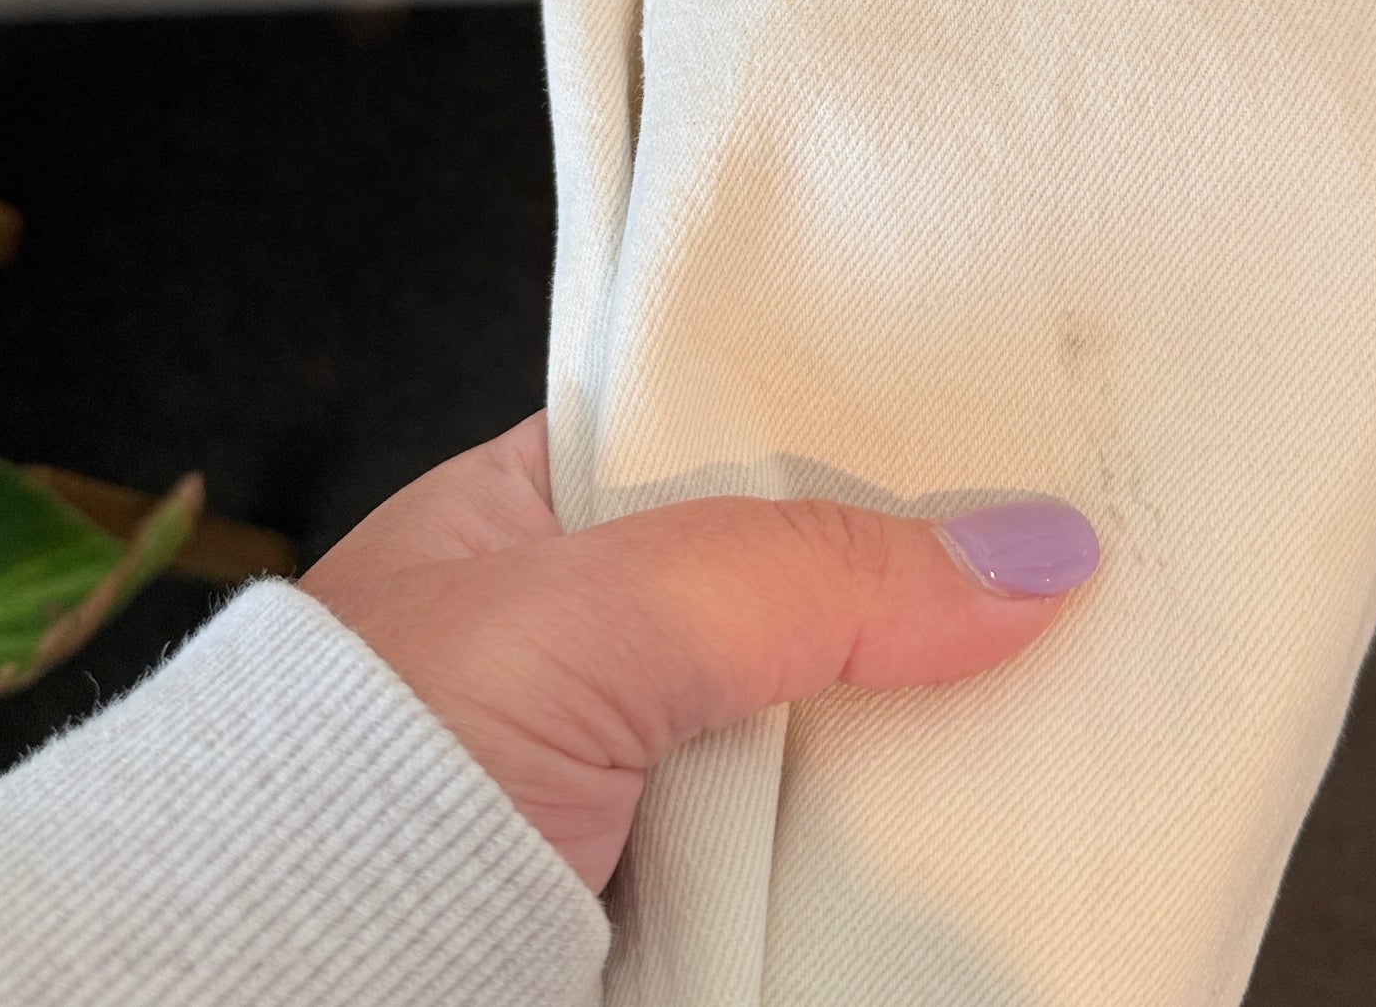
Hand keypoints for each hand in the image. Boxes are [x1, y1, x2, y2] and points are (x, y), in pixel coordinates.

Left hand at [300, 412, 1100, 891]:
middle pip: (805, 585)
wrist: (292, 995)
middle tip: (1072, 555)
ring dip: (935, 718)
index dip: (862, 427)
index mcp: (545, 516)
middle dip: (923, 584)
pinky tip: (1006, 800)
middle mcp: (603, 634)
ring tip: (1083, 671)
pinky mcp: (688, 889)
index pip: (736, 430)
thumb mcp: (586, 617)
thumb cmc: (354, 777)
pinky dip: (907, 838)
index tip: (996, 426)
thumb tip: (1023, 554)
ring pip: (831, 720)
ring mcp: (651, 767)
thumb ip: (792, 569)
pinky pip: (828, 846)